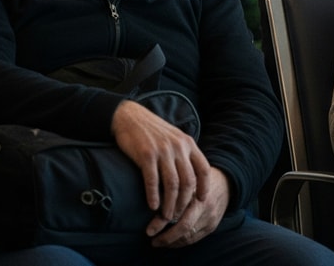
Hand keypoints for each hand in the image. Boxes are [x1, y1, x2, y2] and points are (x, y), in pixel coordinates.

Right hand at [111, 100, 212, 236]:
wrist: (130, 117)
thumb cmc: (152, 131)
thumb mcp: (174, 138)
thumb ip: (184, 154)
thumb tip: (192, 177)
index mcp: (188, 143)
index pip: (203, 169)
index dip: (204, 187)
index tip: (200, 201)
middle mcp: (178, 147)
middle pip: (188, 181)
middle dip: (184, 202)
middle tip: (178, 214)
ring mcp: (162, 151)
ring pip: (172, 184)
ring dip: (170, 204)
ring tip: (166, 216)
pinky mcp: (146, 155)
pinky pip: (153, 180)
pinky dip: (154, 196)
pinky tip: (152, 206)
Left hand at [151, 166, 230, 248]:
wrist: (226, 183)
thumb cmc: (199, 178)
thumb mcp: (186, 176)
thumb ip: (172, 186)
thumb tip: (151, 199)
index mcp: (196, 190)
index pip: (176, 211)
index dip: (161, 223)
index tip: (149, 230)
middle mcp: (205, 205)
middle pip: (184, 226)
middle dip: (166, 237)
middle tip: (152, 240)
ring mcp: (210, 217)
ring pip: (189, 236)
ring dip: (172, 242)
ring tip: (159, 242)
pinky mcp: (212, 225)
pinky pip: (195, 239)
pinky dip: (181, 242)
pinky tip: (172, 241)